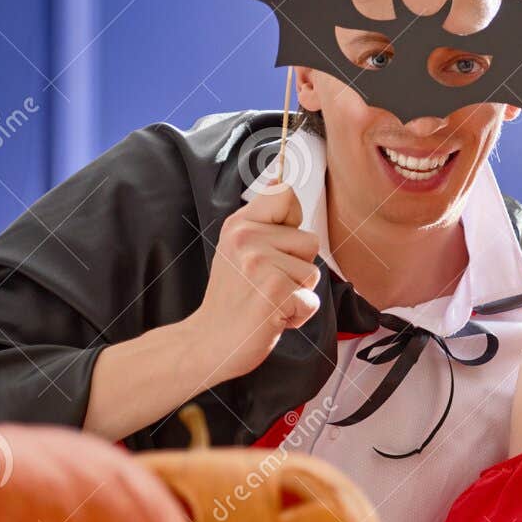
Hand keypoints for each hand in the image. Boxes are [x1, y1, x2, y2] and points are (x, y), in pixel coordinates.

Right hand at [184, 183, 321, 385]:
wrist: (210, 340)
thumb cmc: (233, 297)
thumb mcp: (238, 248)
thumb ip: (263, 220)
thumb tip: (281, 182)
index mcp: (239, 224)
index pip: (285, 194)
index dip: (292, 219)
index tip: (275, 244)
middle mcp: (247, 238)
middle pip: (310, 241)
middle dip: (297, 268)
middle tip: (267, 284)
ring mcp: (259, 264)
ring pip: (312, 272)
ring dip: (297, 293)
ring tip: (268, 299)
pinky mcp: (274, 290)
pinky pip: (311, 300)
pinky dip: (297, 315)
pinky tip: (271, 316)